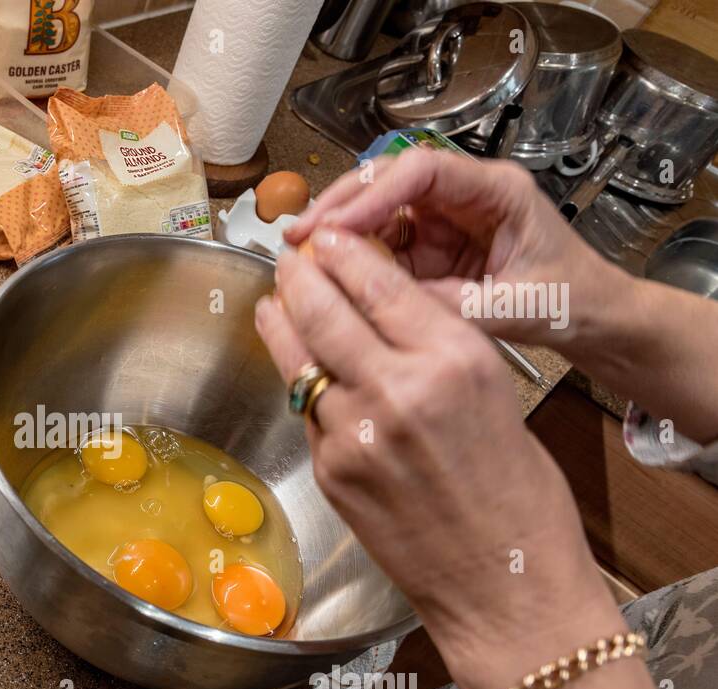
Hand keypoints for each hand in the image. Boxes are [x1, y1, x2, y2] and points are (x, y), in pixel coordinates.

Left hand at [256, 228, 622, 688]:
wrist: (506, 585)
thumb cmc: (517, 496)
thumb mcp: (494, 394)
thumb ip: (434, 349)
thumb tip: (382, 310)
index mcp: (454, 359)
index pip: (377, 281)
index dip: (344, 251)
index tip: (328, 236)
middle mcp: (398, 388)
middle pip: (323, 307)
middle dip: (299, 274)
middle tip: (289, 257)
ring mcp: (354, 433)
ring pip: (297, 358)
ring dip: (280, 322)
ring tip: (273, 299)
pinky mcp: (329, 472)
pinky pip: (305, 411)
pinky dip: (298, 382)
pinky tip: (297, 369)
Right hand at [286, 148, 717, 441]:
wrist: (590, 316)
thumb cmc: (569, 299)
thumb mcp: (515, 309)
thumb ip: (454, 305)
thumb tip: (386, 304)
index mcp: (497, 191)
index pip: (423, 171)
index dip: (373, 194)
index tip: (337, 226)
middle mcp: (465, 195)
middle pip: (389, 180)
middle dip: (340, 204)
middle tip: (299, 233)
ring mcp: (444, 218)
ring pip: (377, 208)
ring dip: (338, 228)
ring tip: (301, 253)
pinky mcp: (431, 245)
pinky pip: (381, 242)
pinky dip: (351, 256)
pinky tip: (325, 273)